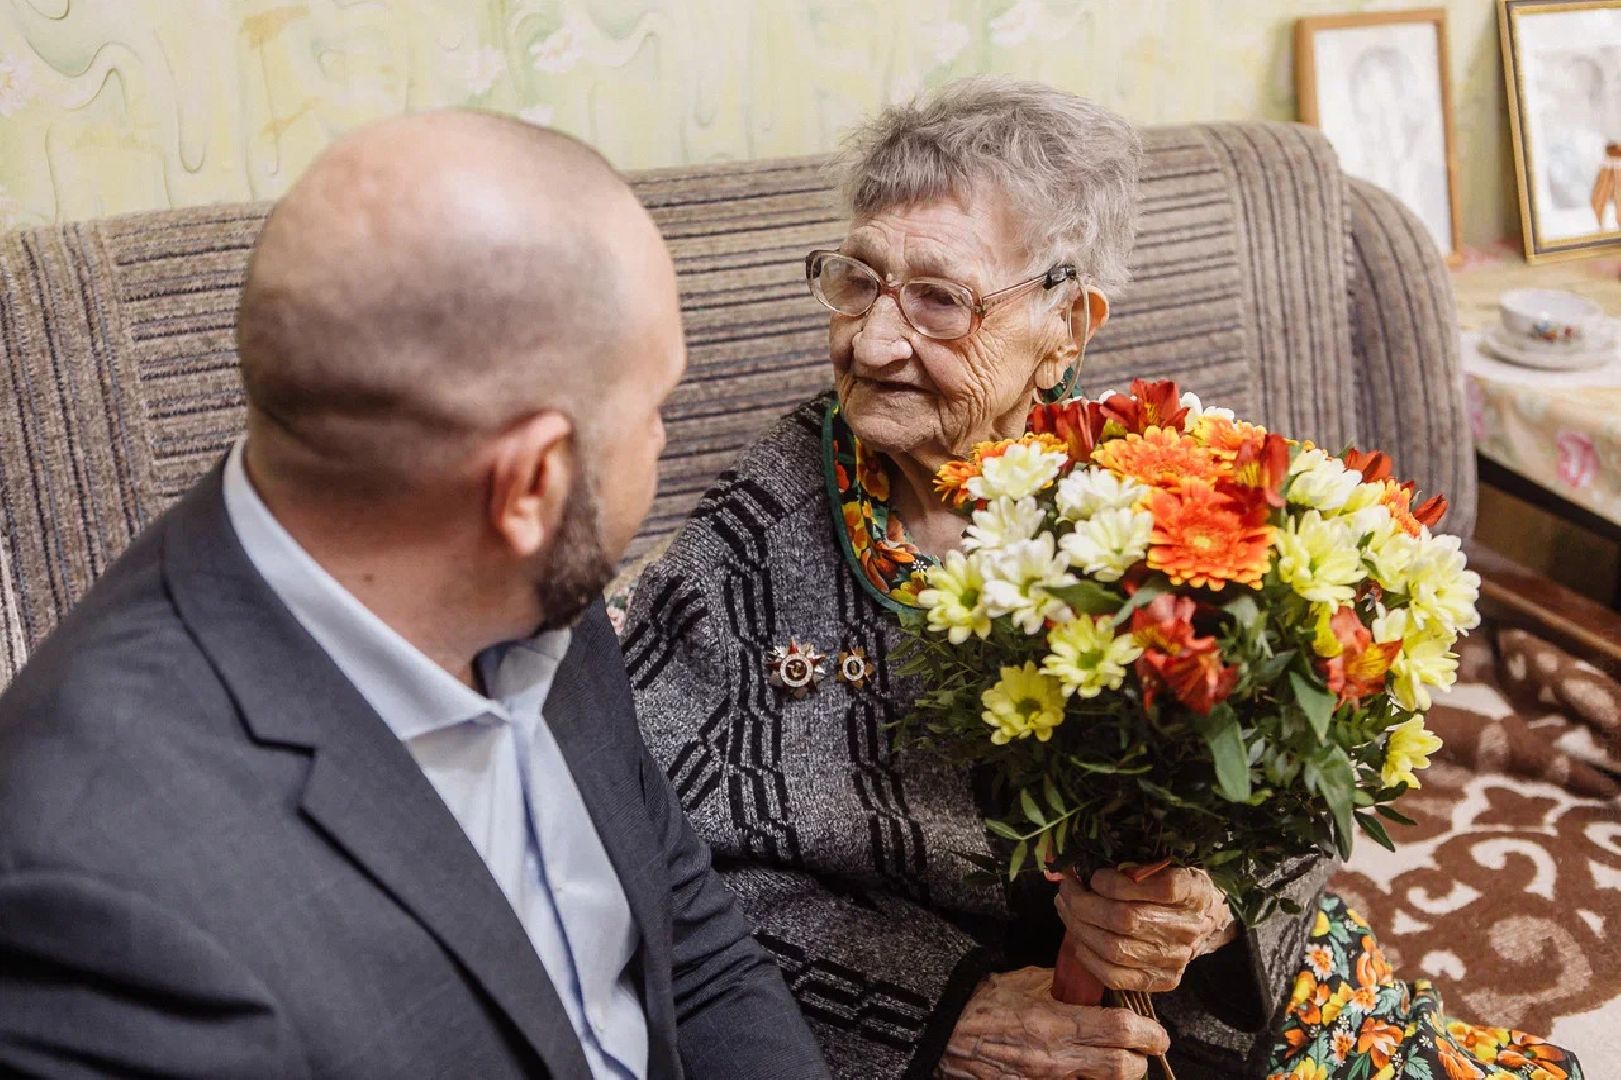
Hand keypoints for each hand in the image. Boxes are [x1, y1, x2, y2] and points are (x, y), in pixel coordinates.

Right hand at [937, 967, 1168, 1078]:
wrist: (939, 1035)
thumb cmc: (977, 1005)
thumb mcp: (1020, 982)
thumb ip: (1058, 983)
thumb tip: (1086, 983)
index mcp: (1054, 1025)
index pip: (1120, 1033)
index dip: (1148, 1034)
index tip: (1158, 1033)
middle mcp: (1056, 1062)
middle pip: (1122, 1070)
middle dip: (1140, 1061)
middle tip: (1146, 1048)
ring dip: (1116, 1074)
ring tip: (1118, 1061)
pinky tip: (1086, 1070)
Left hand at [1054, 867, 1235, 992]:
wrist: (1206, 921)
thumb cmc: (1175, 886)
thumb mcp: (1168, 864)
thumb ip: (1136, 864)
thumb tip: (1084, 867)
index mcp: (1194, 892)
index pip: (1162, 889)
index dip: (1120, 884)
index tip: (1096, 876)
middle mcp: (1188, 928)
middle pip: (1126, 919)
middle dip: (1084, 903)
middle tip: (1066, 888)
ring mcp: (1175, 959)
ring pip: (1115, 949)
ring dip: (1079, 927)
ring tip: (1065, 908)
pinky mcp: (1162, 980)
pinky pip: (1115, 977)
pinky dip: (1088, 957)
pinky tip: (1077, 938)